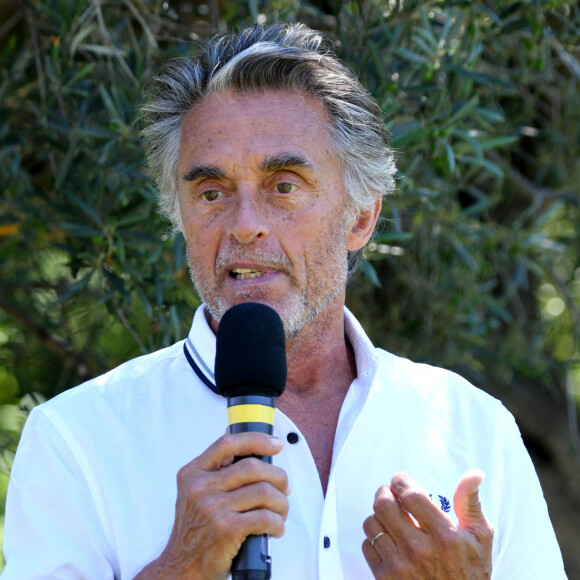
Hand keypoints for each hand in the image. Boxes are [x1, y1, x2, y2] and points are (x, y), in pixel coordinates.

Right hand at [135, 432, 289, 579]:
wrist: (180, 568)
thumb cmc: (195, 529)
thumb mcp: (194, 492)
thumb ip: (214, 467)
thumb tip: (232, 432)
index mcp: (193, 473)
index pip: (227, 444)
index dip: (256, 440)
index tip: (275, 444)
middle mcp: (200, 488)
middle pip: (252, 467)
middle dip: (278, 476)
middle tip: (285, 487)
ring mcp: (213, 508)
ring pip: (263, 492)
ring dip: (281, 503)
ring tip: (281, 511)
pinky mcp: (226, 530)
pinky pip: (265, 517)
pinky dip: (277, 523)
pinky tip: (275, 528)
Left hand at [362, 470, 492, 578]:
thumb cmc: (470, 573)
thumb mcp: (480, 538)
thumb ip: (470, 503)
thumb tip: (474, 474)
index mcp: (444, 536)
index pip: (410, 494)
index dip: (400, 481)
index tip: (401, 480)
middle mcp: (419, 550)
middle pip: (384, 505)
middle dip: (384, 492)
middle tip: (390, 493)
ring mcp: (400, 566)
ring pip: (372, 523)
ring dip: (378, 515)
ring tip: (390, 517)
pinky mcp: (385, 579)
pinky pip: (367, 545)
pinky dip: (374, 538)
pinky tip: (389, 539)